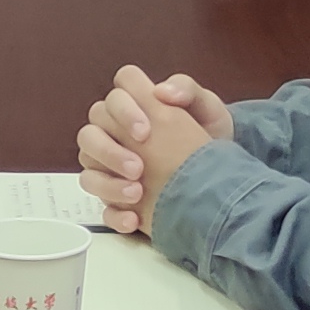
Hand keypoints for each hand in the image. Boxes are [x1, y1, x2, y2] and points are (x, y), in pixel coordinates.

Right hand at [74, 66, 229, 233]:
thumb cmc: (210, 133)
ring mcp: (111, 164)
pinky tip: (134, 218)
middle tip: (138, 168)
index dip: (123, 107)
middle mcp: (116, 132)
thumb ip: (188, 90)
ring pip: (88, 167)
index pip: (116, 93)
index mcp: (137, 105)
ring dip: (107, 182)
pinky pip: (102, 206)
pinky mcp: (117, 195)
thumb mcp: (208, 109)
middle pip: (90, 131)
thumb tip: (162, 91)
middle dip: (110, 150)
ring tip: (137, 193)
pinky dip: (114, 213)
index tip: (145, 131)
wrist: (222, 173)